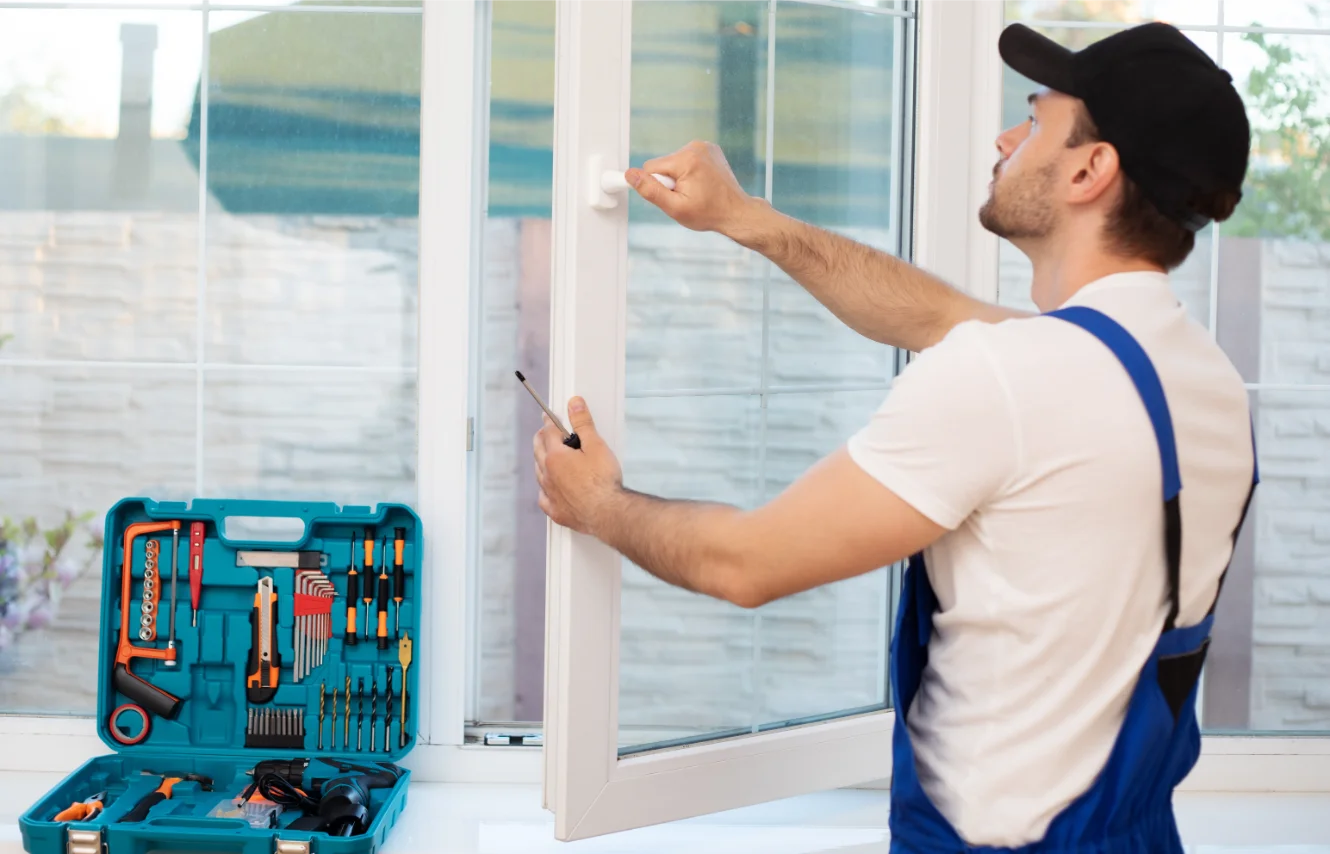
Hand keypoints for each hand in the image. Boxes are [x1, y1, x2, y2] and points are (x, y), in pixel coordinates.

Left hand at [533, 397, 623, 535]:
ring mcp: (550, 494)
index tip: (548, 417)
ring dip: (541, 462)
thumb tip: (574, 404)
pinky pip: (543, 498)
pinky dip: (544, 490)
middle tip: (543, 433)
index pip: (548, 432)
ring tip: (545, 457)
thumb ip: (583, 423)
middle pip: (538, 451)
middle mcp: (548, 475)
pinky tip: (548, 490)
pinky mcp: (557, 511)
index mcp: (555, 457)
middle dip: (540, 439)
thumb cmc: (603, 482)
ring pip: (539, 474)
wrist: (607, 513)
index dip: (549, 422)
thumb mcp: (596, 446)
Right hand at [625, 140, 765, 237]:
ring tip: (696, 191)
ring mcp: (704, 146)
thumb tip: (631, 175)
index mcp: (686, 159)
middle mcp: (696, 147)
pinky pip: (687, 160)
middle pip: (663, 164)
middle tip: (687, 196)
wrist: (736, 212)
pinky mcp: (709, 149)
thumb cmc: (709, 213)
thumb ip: (650, 191)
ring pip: (674, 162)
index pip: (651, 168)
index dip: (658, 186)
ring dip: (680, 178)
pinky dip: (690, 172)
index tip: (671, 196)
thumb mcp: (675, 207)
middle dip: (670, 182)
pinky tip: (702, 183)